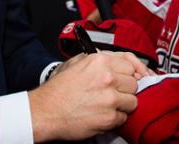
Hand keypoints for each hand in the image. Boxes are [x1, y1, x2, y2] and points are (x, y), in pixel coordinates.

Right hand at [29, 51, 149, 141]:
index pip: (130, 65)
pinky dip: (115, 119)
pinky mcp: (109, 117)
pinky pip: (123, 118)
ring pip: (133, 101)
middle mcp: (107, 78)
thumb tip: (114, 59)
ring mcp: (109, 98)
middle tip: (114, 94)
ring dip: (123, 105)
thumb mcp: (75, 63)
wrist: (44, 112)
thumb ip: (97, 59)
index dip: (128, 74)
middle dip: (125, 90)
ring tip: (108, 106)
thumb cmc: (58, 90)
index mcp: (100, 62)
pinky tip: (102, 115)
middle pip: (133, 84)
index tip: (128, 80)